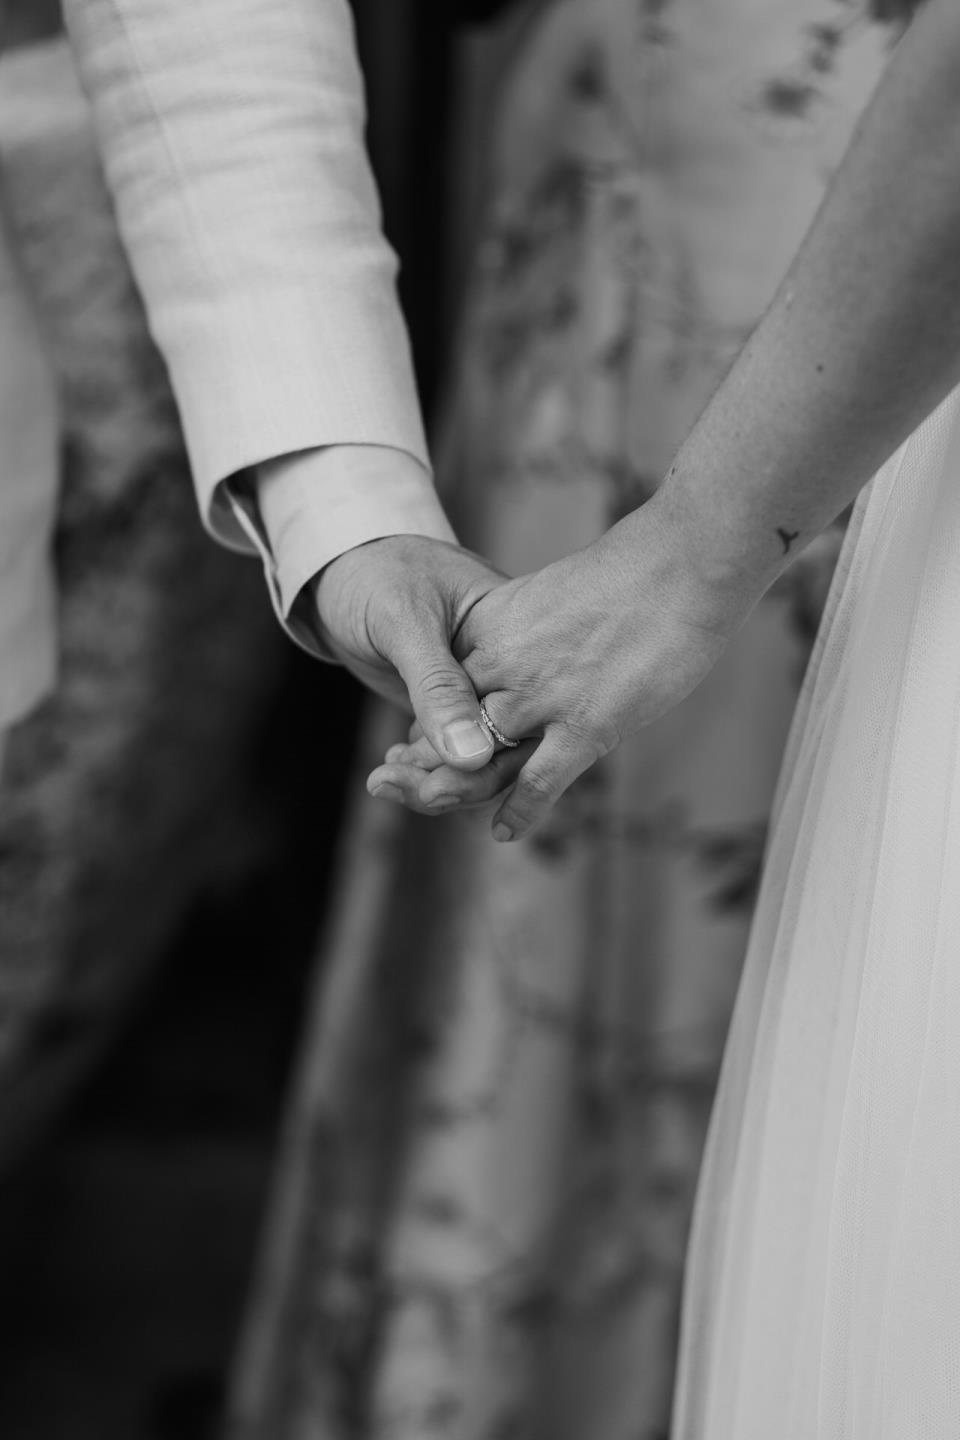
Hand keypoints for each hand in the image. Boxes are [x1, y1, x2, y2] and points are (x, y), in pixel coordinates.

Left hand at [313, 534, 506, 770]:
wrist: (339, 566)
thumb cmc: (376, 575)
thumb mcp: (404, 619)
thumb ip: (436, 685)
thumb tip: (472, 757)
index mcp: (513, 638)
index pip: (524, 714)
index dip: (490, 757)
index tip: (439, 783)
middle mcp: (505, 670)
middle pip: (509, 748)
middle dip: (462, 781)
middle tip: (407, 790)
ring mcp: (477, 691)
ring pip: (480, 757)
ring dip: (436, 779)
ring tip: (385, 779)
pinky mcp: (448, 706)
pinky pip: (453, 752)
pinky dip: (425, 769)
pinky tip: (392, 769)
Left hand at [366, 495, 757, 837]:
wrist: (682, 560)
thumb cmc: (631, 573)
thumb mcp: (552, 595)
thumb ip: (527, 630)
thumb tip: (522, 651)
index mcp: (492, 624)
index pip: (440, 682)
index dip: (426, 716)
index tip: (412, 742)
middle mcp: (505, 662)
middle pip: (448, 725)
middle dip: (422, 758)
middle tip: (401, 783)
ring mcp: (542, 695)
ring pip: (478, 760)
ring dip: (452, 789)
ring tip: (435, 804)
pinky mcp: (585, 724)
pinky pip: (537, 782)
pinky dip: (517, 812)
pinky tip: (503, 831)